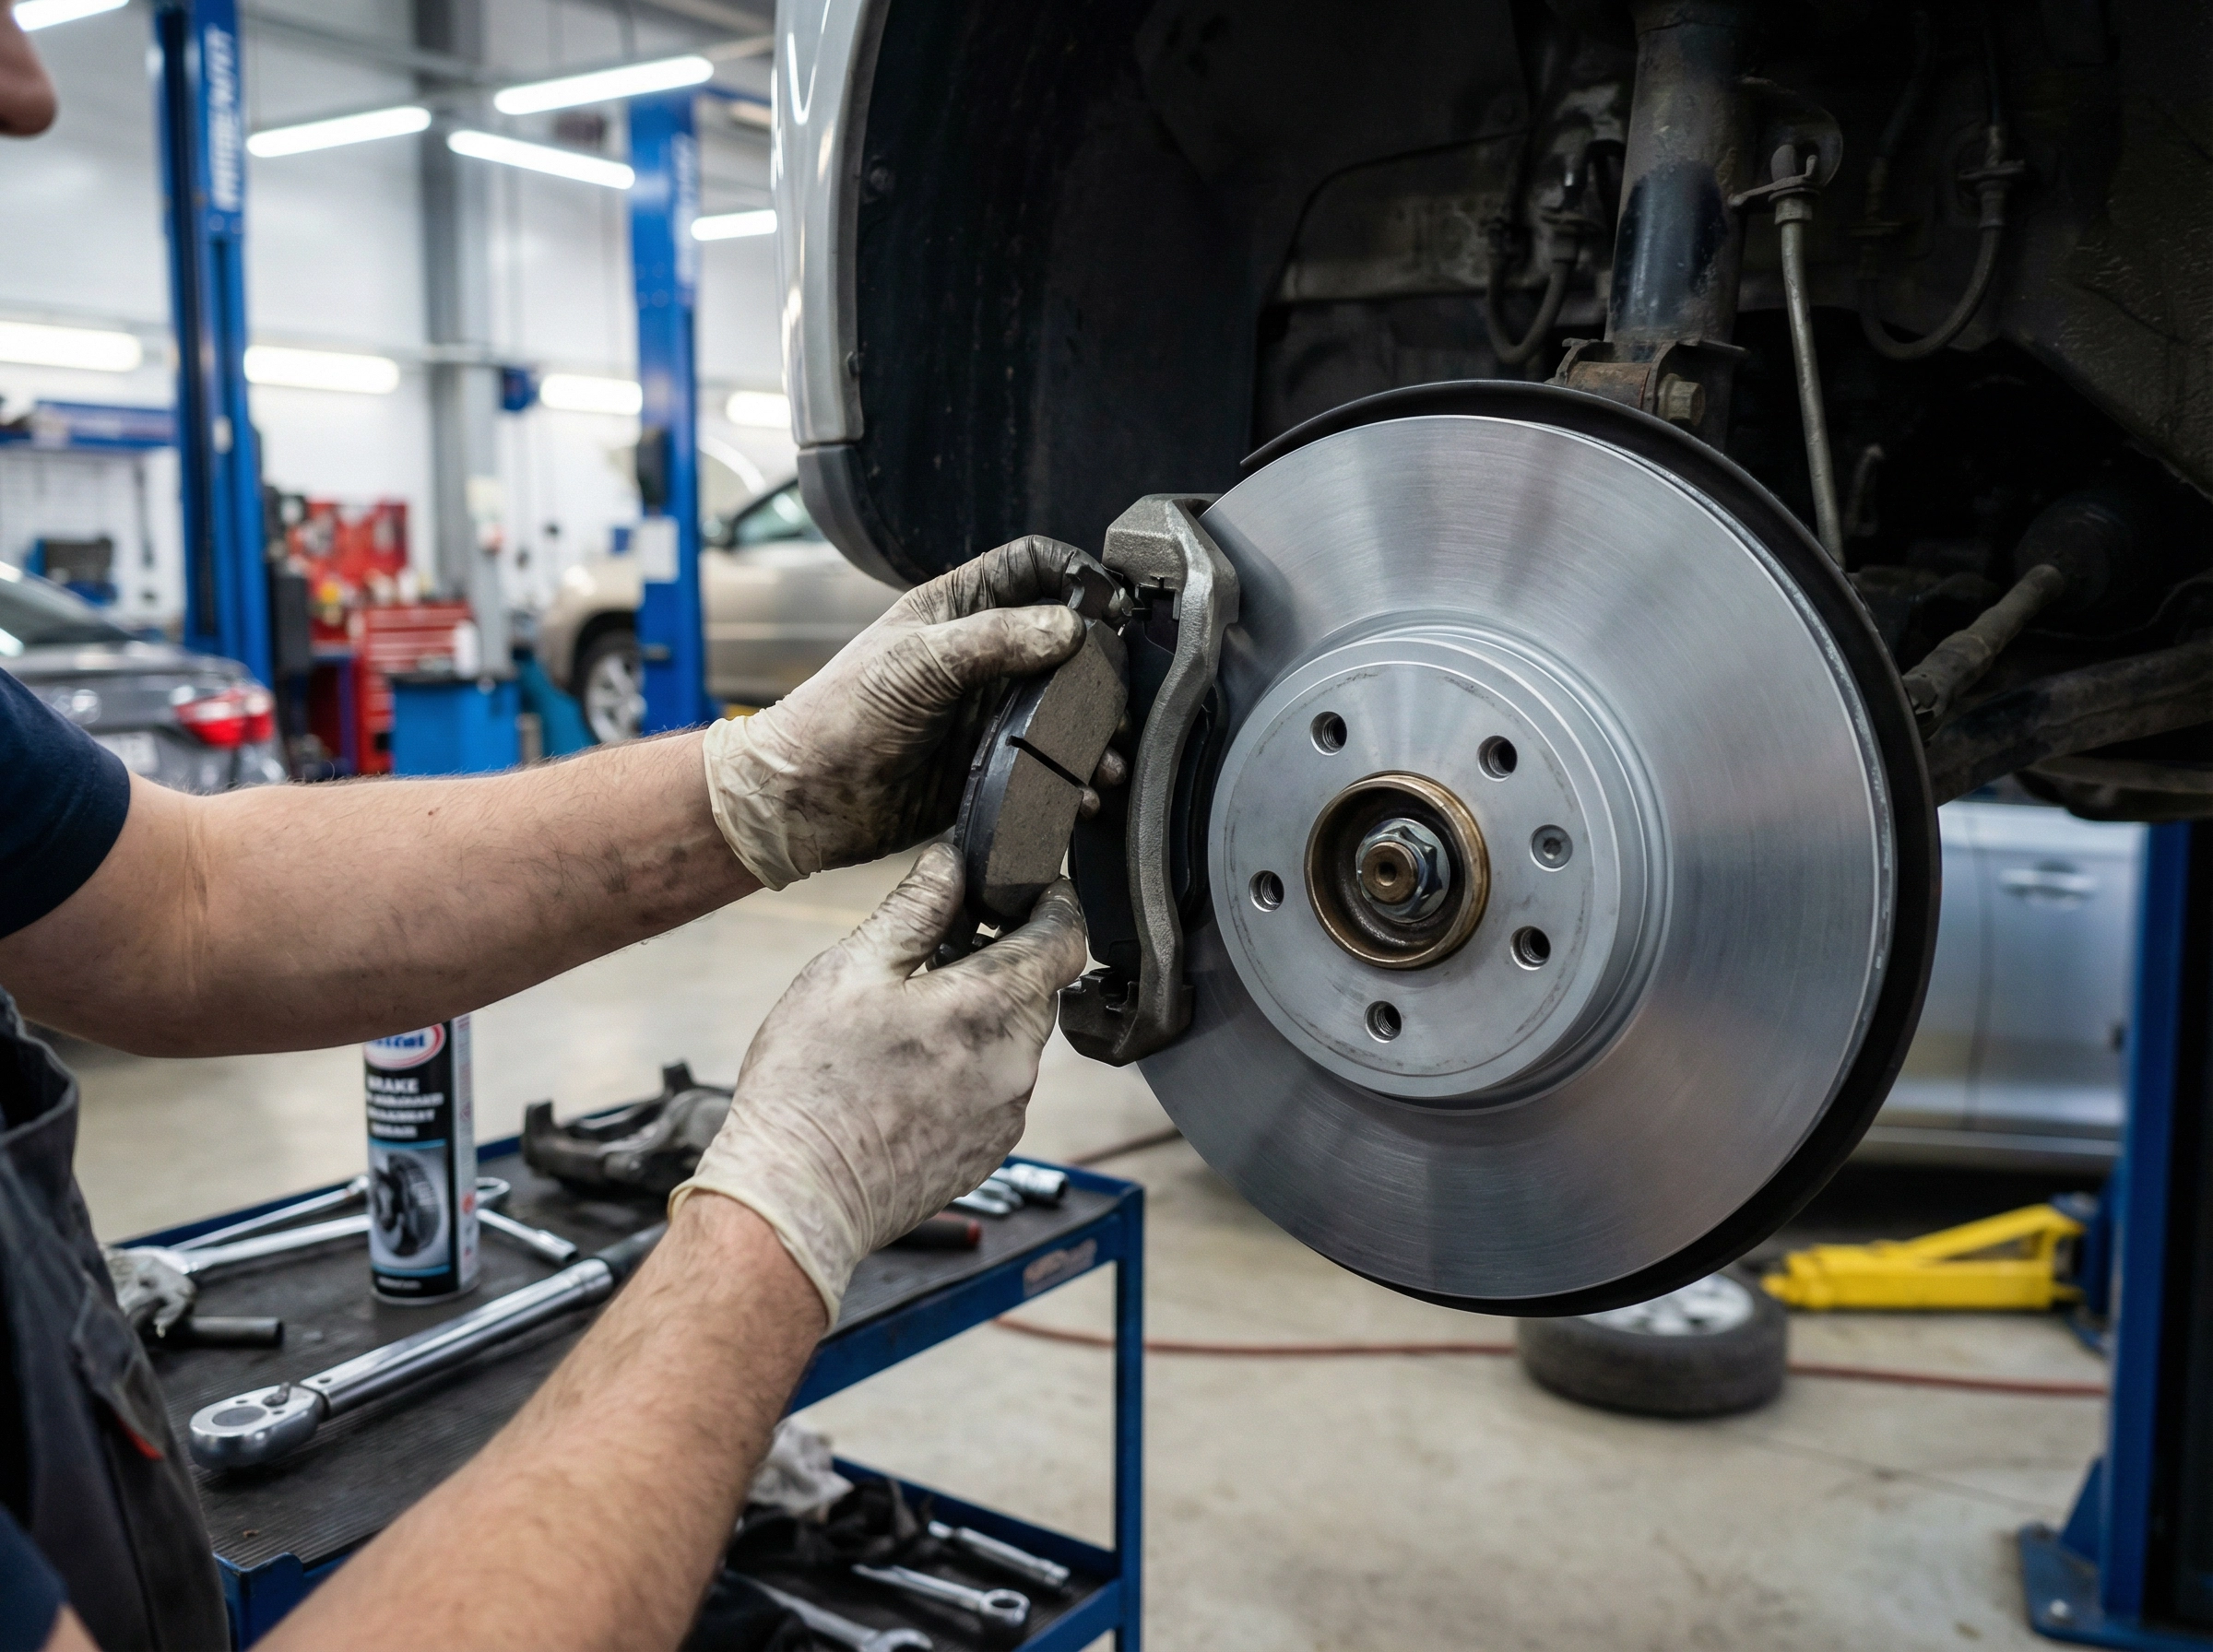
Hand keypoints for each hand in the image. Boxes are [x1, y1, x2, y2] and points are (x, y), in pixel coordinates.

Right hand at [670, 843, 1087, 1321]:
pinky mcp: (988, 1150)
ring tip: (907, 1019)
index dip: (1050, 902)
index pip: (1065, 935)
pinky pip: (995, 1088)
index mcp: (993, 1006)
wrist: (796, 1198)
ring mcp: (1007, 1114)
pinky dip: (966, 1067)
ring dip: (979, 1017)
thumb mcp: (851, 969)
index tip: (1021, 889)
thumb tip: (953, 859)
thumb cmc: (811, 1084)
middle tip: (936, 950)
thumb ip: (915, 907)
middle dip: (999, 960)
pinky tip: (906, 1072)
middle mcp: (1018, 1063)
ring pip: (1014, 1040)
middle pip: (1038, 988)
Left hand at [702, 536, 1088, 888]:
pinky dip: (1074, 779)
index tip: (1109, 599)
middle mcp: (980, 658)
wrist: (806, 799)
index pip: (1030, 566)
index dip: (1074, 571)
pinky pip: (1047, 766)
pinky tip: (1083, 791)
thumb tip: (1066, 629)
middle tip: (1121, 692)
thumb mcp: (917, 663)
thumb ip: (994, 639)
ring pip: (1064, 710)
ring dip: (1095, 732)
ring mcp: (986, 712)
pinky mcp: (989, 764)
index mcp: (957, 610)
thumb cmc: (838, 717)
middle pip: (1063, 644)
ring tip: (1109, 754)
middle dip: (1101, 666)